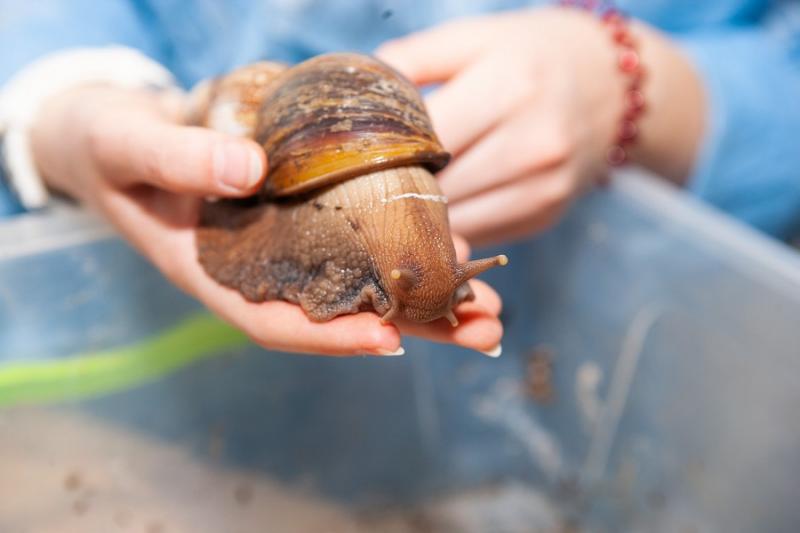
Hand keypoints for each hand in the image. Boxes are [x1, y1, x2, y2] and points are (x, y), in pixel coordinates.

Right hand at [31, 85, 502, 355]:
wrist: (117, 134)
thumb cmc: (112, 147)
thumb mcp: (130, 146)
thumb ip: (180, 158)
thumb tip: (248, 170)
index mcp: (212, 273)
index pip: (273, 319)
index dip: (329, 335)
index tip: (388, 337)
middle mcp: (258, 270)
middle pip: (338, 313)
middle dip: (410, 325)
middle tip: (482, 328)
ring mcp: (284, 247)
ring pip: (359, 283)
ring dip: (424, 296)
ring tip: (489, 304)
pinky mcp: (302, 218)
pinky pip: (356, 241)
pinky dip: (403, 247)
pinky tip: (453, 247)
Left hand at [377, 7, 703, 245]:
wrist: (614, 87)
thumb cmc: (534, 55)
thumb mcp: (474, 39)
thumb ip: (412, 61)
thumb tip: (356, 99)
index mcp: (509, 86)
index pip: (427, 140)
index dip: (384, 155)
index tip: (354, 161)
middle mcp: (533, 143)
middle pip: (439, 189)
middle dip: (396, 192)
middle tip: (361, 189)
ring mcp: (545, 185)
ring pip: (456, 222)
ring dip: (421, 219)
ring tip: (393, 203)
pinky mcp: (546, 213)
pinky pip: (480, 232)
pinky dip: (454, 226)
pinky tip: (440, 209)